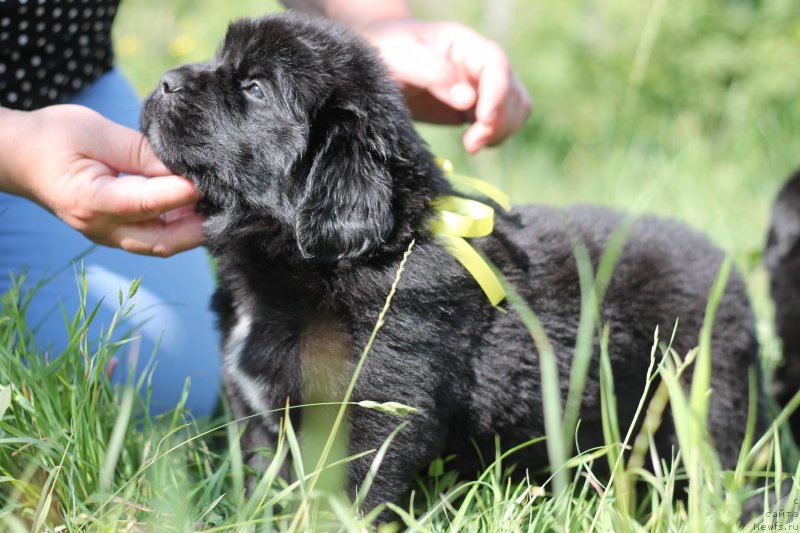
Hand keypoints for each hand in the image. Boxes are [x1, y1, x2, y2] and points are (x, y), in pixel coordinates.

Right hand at [0, 105, 202, 256]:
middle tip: (228, 204)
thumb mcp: (96, 133)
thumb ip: (140, 152)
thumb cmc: (54, 138)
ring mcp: (109, 235)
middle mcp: (102, 227)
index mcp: (92, 200)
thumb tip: (182, 166)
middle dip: (199, 228)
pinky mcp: (118, 232)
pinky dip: (180, 227)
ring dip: (193, 230)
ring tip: (220, 205)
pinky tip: (199, 207)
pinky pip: (155, 237)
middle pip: (162, 241)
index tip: (207, 183)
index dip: (181, 194)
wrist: (21, 157)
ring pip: (162, 244)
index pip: (147, 203)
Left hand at [362, 20, 531, 152]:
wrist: (374, 66)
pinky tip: (474, 143)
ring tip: (471, 145)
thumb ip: (432, 73)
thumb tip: (467, 100)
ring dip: (501, 130)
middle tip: (471, 144)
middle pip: (511, 90)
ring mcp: (480, 86)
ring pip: (515, 107)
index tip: (484, 120)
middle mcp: (478, 63)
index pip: (495, 65)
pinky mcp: (475, 107)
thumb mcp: (400, 57)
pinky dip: (496, 135)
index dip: (497, 94)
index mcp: (463, 44)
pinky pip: (503, 121)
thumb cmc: (385, 53)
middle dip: (498, 120)